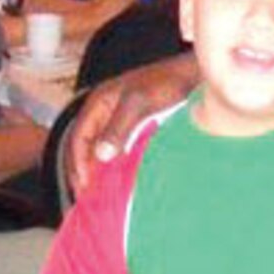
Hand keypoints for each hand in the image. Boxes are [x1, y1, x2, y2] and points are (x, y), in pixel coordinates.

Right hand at [66, 55, 198, 193]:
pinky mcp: (136, 127)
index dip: (78, 163)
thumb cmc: (168, 82)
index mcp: (99, 102)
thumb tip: (101, 155)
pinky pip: (119, 150)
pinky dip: (117, 166)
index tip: (85, 187)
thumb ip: (119, 127)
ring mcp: (120, 119)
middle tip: (89, 198)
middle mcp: (105, 111)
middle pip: (86, 146)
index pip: (78, 138)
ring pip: (102, 150)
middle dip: (85, 171)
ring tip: (103, 195)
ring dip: (100, 171)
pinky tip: (123, 181)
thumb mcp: (140, 103)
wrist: (194, 75)